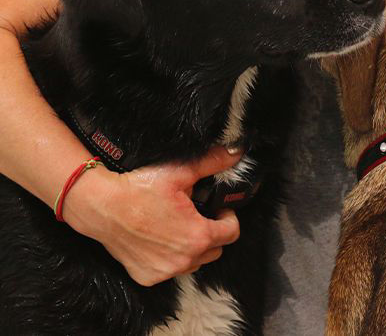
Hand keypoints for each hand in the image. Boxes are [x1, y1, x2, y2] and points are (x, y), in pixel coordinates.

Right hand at [63, 145, 242, 285]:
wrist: (103, 207)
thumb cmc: (140, 189)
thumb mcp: (181, 171)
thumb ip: (213, 162)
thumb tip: (235, 153)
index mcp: (198, 236)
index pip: (232, 233)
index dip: (228, 216)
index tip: (218, 208)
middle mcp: (184, 260)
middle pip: (216, 249)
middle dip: (213, 232)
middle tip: (199, 214)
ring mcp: (165, 271)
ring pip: (194, 262)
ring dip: (193, 247)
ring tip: (180, 225)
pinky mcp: (148, 277)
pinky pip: (171, 270)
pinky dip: (172, 257)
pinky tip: (161, 238)